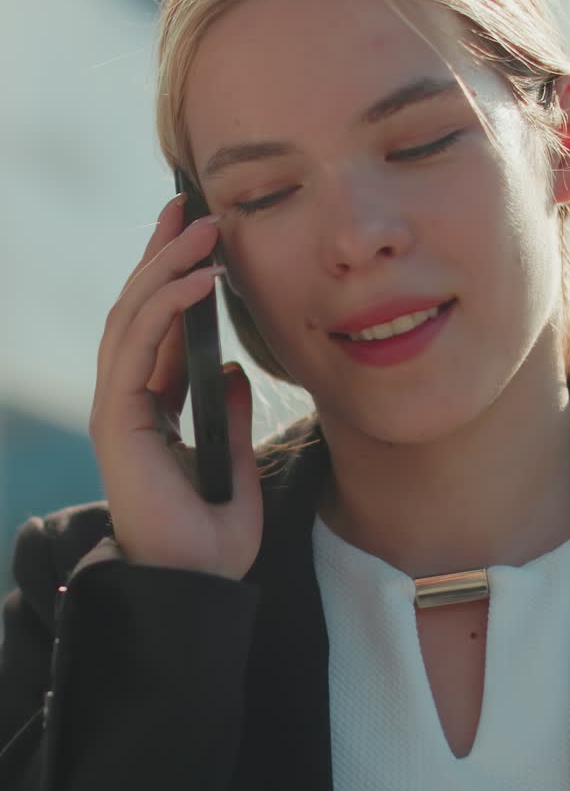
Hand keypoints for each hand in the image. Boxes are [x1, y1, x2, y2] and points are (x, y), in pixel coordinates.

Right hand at [90, 194, 262, 580]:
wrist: (194, 585)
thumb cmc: (211, 538)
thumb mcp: (233, 464)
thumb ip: (228, 416)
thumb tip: (232, 369)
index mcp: (150, 412)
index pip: (155, 330)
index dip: (174, 280)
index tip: (199, 236)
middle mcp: (126, 403)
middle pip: (137, 310)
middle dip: (162, 254)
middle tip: (189, 205)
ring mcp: (116, 409)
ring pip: (132, 316)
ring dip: (167, 264)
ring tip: (202, 223)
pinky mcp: (116, 418)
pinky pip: (139, 345)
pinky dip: (169, 305)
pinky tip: (203, 277)